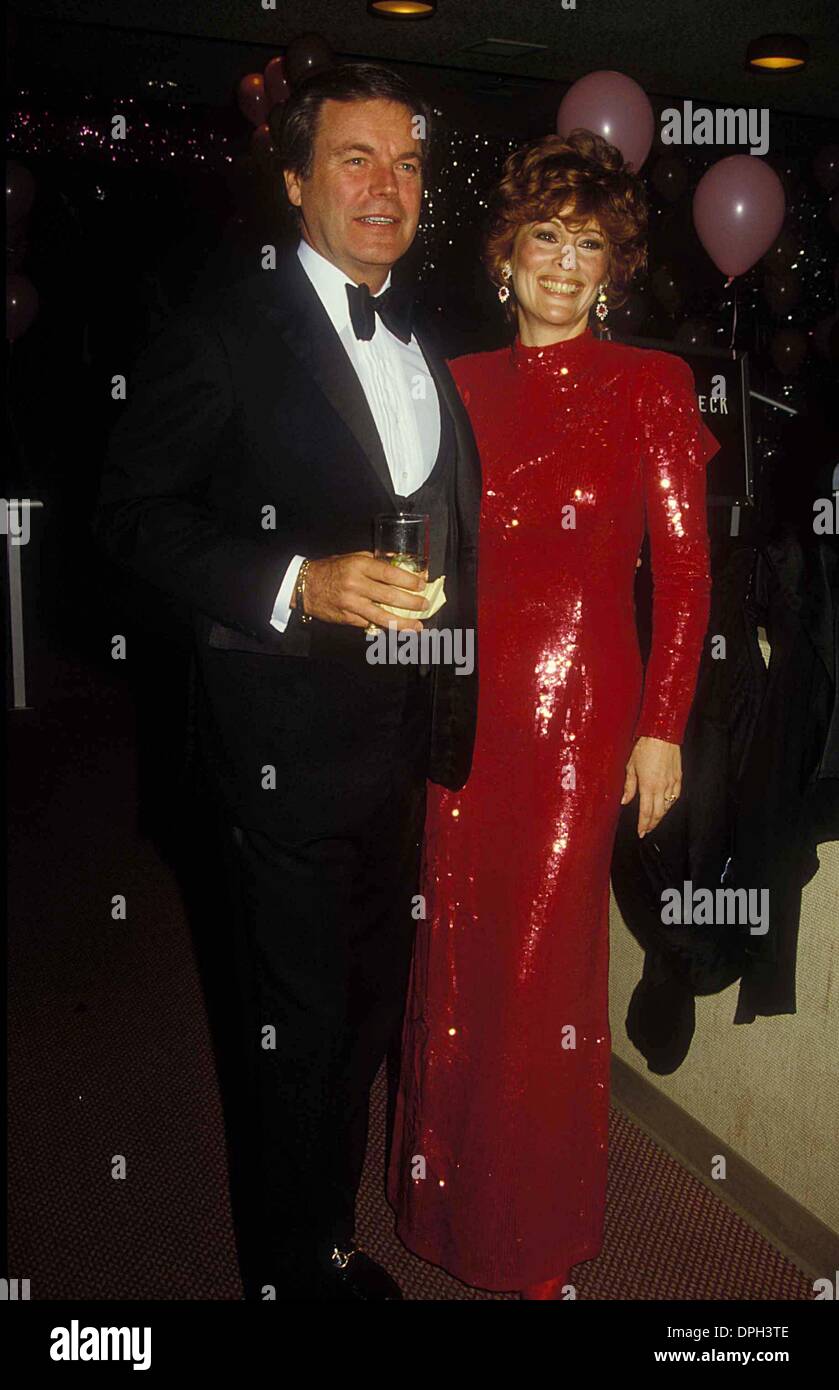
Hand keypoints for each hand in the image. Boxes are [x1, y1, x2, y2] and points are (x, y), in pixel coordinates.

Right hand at [293, 551, 427, 630]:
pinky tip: (398, 628)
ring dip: (403, 622)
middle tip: (425, 605)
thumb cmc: (331, 569)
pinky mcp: (348, 618)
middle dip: (411, 603)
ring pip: (382, 616)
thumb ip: (376, 561)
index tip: (422, 584)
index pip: (389, 574)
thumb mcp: (353, 558)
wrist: (305, 586)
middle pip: (390, 596)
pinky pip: (370, 624)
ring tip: (418, 625)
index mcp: (359, 566)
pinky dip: (385, 626)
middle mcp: (356, 585)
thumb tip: (402, 564)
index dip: (409, 580)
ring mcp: (351, 604)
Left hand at [621, 736, 680, 837]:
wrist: (662, 735)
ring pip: (667, 806)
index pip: (646, 812)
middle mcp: (661, 787)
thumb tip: (624, 801)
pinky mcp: (678, 778)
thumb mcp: (630, 766)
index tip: (641, 832)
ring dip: (660, 815)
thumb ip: (629, 786)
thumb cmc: (644, 748)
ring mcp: (672, 783)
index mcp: (648, 786)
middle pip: (658, 813)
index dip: (644, 825)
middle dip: (652, 824)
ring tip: (654, 820)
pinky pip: (675, 796)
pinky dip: (670, 804)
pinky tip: (665, 806)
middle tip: (647, 830)